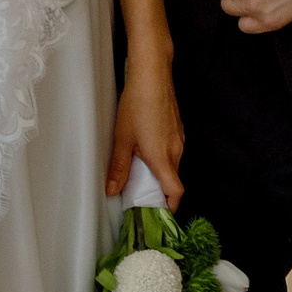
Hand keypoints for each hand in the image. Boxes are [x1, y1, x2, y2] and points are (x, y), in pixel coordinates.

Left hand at [106, 56, 184, 207]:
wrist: (153, 75)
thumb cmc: (137, 105)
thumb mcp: (122, 139)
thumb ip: (119, 168)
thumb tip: (112, 190)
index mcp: (163, 158)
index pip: (175, 192)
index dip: (170, 207)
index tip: (159, 216)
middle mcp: (176, 151)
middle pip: (173, 180)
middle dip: (160, 192)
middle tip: (141, 197)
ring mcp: (179, 139)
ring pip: (172, 165)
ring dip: (159, 174)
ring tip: (139, 173)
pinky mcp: (177, 128)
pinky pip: (172, 151)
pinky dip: (161, 158)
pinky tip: (145, 150)